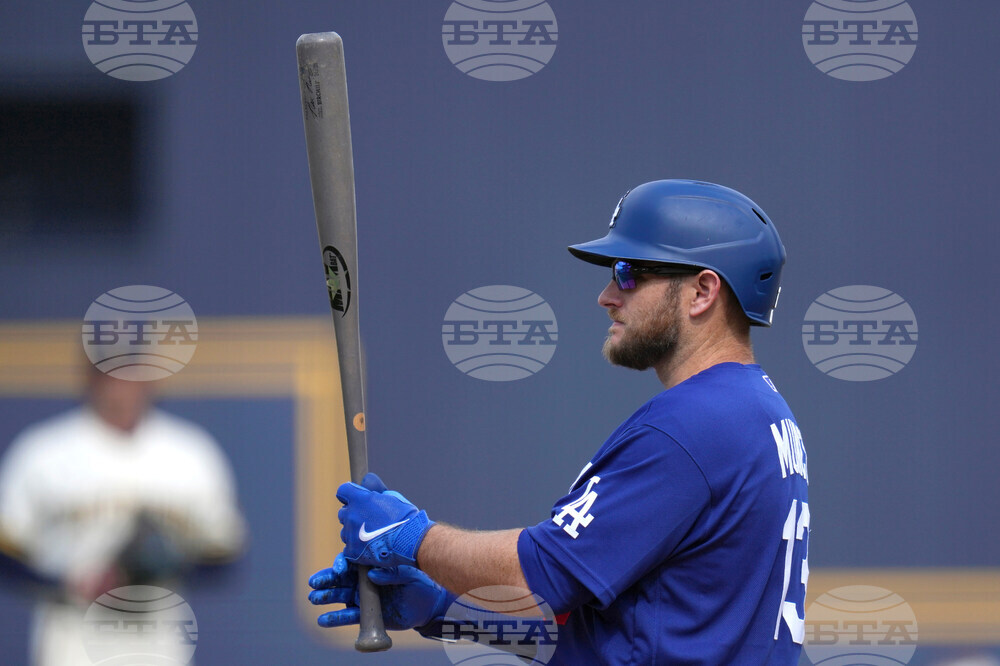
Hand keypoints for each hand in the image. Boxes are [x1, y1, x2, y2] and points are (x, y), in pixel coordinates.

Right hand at [308, 552, 453, 630]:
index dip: (341, 564)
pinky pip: (348, 617)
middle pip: (341, 579)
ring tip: (314, 598)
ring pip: (340, 596)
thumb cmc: (418, 583)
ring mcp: (363, 597)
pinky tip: (322, 620)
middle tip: (314, 583)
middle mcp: (363, 581)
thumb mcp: (408, 575)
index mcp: (372, 566)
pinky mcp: (365, 615)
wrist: (427, 605)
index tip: (338, 570)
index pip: (352, 562)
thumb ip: (392, 574)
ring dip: (326, 597)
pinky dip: (335, 618)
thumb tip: (373, 575)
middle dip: (326, 580)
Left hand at [336, 472, 434, 567]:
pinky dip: (357, 547)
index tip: (356, 499)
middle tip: (369, 520)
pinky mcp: (352, 551)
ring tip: (372, 535)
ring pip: (345, 531)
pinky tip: (370, 546)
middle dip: (353, 514)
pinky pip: (348, 547)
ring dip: (354, 532)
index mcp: (360, 500)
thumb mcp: (391, 496)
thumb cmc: (404, 517)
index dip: (350, 495)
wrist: (412, 540)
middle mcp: (351, 515)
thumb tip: (365, 479)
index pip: (343, 491)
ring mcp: (350, 534)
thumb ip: (375, 488)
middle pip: (343, 513)